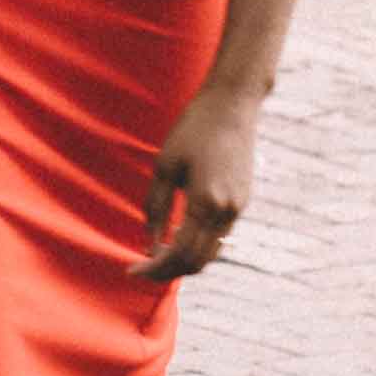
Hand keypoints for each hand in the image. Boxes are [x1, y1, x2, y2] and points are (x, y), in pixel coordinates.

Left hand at [133, 82, 260, 283]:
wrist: (232, 105)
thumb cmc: (193, 130)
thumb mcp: (164, 167)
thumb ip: (156, 208)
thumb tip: (149, 245)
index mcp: (206, 202)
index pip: (179, 254)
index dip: (154, 269)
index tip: (131, 271)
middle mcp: (227, 211)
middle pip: (197, 262)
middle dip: (168, 271)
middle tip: (141, 268)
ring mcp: (239, 208)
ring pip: (211, 253)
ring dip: (184, 261)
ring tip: (156, 255)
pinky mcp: (243, 201)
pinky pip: (219, 236)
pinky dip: (197, 245)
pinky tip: (177, 235)